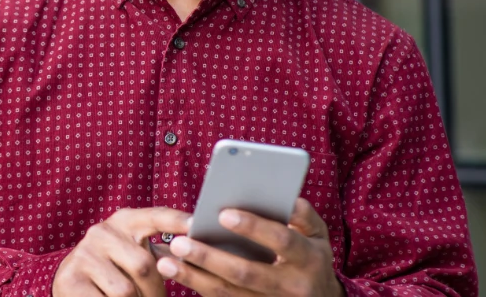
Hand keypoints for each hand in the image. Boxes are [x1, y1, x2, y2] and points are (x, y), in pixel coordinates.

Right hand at [53, 207, 190, 296]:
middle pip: (144, 266)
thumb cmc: (115, 270)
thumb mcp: (134, 254)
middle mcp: (102, 232)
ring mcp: (84, 254)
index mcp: (124, 221)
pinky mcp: (71, 279)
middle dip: (155, 292)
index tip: (195, 225)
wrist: (72, 283)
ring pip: (126, 290)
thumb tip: (197, 252)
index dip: (174, 221)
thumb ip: (162, 253)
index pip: (154, 217)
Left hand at [156, 198, 343, 296]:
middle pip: (246, 273)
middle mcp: (291, 286)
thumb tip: (285, 197)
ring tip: (166, 261)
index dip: (254, 227)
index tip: (222, 213)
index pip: (281, 241)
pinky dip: (199, 288)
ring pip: (229, 293)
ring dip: (195, 278)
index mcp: (309, 260)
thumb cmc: (313, 259)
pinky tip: (177, 273)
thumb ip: (303, 215)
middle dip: (210, 257)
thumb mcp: (319, 236)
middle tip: (180, 242)